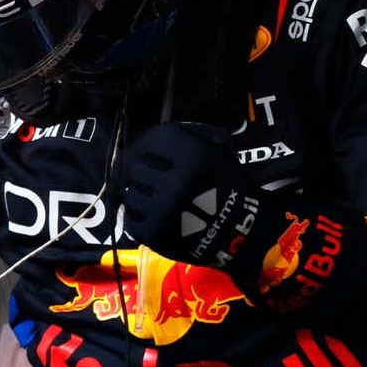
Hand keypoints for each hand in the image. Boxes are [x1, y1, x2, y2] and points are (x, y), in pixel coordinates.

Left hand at [118, 122, 269, 268]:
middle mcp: (174, 182)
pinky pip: (129, 217)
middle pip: (135, 165)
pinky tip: (152, 214)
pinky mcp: (152, 233)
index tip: (150, 151)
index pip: (152, 139)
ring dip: (139, 192)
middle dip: (142, 169)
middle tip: (151, 177)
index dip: (148, 143)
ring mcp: (161, 210)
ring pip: (130, 192)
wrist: (237, 231)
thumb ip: (191, 133)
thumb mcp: (220, 150)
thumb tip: (156, 134)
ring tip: (153, 197)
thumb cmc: (225, 187)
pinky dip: (137, 215)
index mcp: (193, 157)